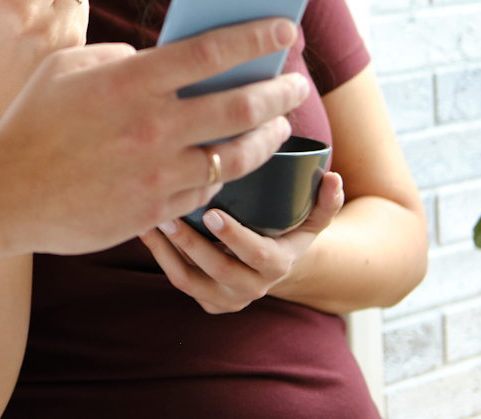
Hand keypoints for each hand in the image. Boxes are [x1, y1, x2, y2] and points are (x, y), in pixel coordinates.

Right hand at [0, 20, 311, 255]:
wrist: (5, 191)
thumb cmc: (32, 122)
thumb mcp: (70, 67)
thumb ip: (121, 57)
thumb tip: (159, 59)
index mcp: (131, 80)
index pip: (212, 51)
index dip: (256, 37)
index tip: (284, 26)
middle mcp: (153, 125)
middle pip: (241, 104)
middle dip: (281, 90)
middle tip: (298, 83)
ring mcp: (157, 172)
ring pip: (236, 153)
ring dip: (268, 136)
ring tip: (280, 125)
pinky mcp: (154, 209)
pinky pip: (207, 188)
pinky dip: (226, 171)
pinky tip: (233, 159)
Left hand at [139, 172, 344, 312]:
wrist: (277, 268)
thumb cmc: (290, 232)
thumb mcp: (313, 220)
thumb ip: (325, 201)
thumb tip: (333, 177)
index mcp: (277, 266)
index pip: (258, 256)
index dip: (235, 238)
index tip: (212, 213)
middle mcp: (252, 288)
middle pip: (217, 271)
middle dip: (190, 244)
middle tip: (167, 215)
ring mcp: (226, 299)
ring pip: (189, 281)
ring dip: (165, 252)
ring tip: (149, 221)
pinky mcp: (206, 301)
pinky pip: (179, 282)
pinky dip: (160, 257)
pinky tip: (146, 230)